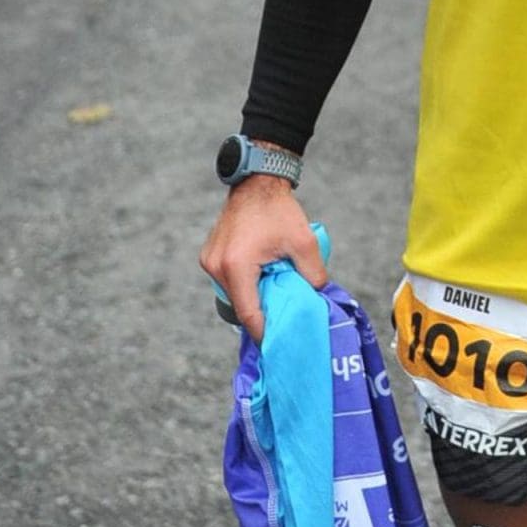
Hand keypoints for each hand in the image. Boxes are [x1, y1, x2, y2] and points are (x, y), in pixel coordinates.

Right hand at [198, 179, 326, 344]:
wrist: (257, 181)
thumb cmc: (279, 210)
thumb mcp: (304, 242)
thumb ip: (313, 275)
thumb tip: (317, 299)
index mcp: (236, 266)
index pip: (248, 314)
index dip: (264, 333)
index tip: (278, 345)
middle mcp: (217, 266)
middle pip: (239, 306)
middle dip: (260, 317)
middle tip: (281, 325)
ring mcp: (209, 261)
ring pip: (232, 295)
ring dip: (251, 300)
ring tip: (274, 302)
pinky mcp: (209, 256)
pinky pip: (228, 281)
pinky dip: (244, 287)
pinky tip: (262, 284)